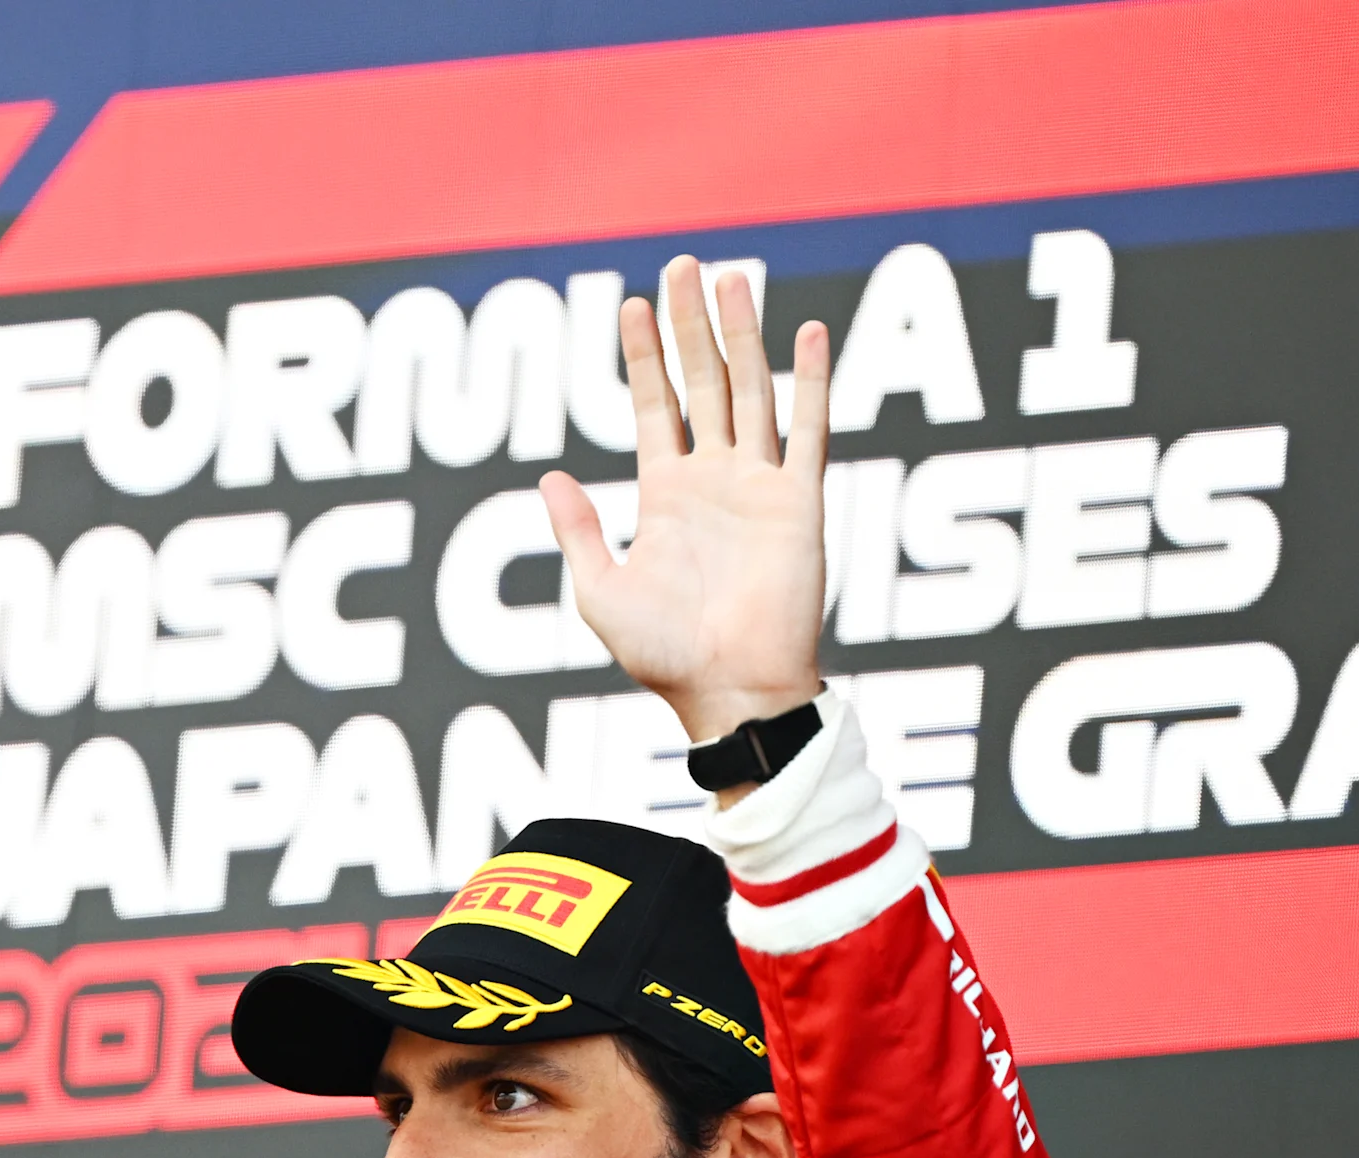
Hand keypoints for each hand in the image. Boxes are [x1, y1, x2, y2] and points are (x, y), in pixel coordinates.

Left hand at [543, 257, 832, 767]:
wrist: (730, 691)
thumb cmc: (665, 655)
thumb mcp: (599, 591)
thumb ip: (578, 530)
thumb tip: (549, 474)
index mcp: (666, 496)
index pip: (654, 407)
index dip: (643, 356)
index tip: (630, 304)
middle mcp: (714, 480)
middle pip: (701, 382)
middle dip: (689, 325)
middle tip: (682, 265)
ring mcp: (759, 485)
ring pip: (749, 390)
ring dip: (740, 334)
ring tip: (728, 278)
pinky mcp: (800, 501)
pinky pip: (808, 429)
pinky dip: (810, 380)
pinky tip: (808, 331)